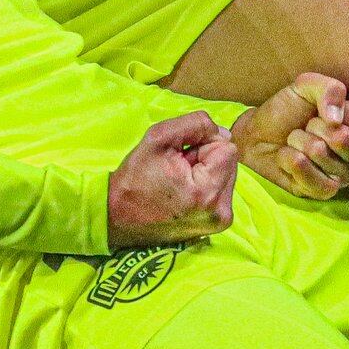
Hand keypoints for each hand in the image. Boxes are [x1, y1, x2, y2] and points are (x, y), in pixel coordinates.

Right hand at [107, 113, 237, 249]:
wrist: (119, 217)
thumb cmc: (135, 177)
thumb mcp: (158, 137)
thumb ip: (195, 124)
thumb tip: (221, 132)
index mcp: (207, 191)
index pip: (227, 148)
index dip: (202, 144)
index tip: (179, 156)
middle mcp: (220, 211)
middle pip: (230, 162)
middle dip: (206, 158)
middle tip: (177, 169)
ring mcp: (220, 220)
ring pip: (227, 173)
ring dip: (206, 170)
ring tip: (179, 181)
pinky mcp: (217, 224)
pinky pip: (221, 189)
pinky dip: (206, 183)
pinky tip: (185, 190)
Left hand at [233, 73, 348, 199]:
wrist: (257, 135)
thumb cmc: (288, 110)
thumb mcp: (307, 86)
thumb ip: (329, 89)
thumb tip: (336, 120)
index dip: (332, 110)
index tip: (319, 111)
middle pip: (342, 138)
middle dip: (313, 127)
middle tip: (305, 127)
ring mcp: (345, 176)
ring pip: (320, 153)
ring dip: (299, 142)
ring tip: (295, 141)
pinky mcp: (325, 192)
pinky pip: (310, 176)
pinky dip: (290, 161)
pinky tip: (288, 157)